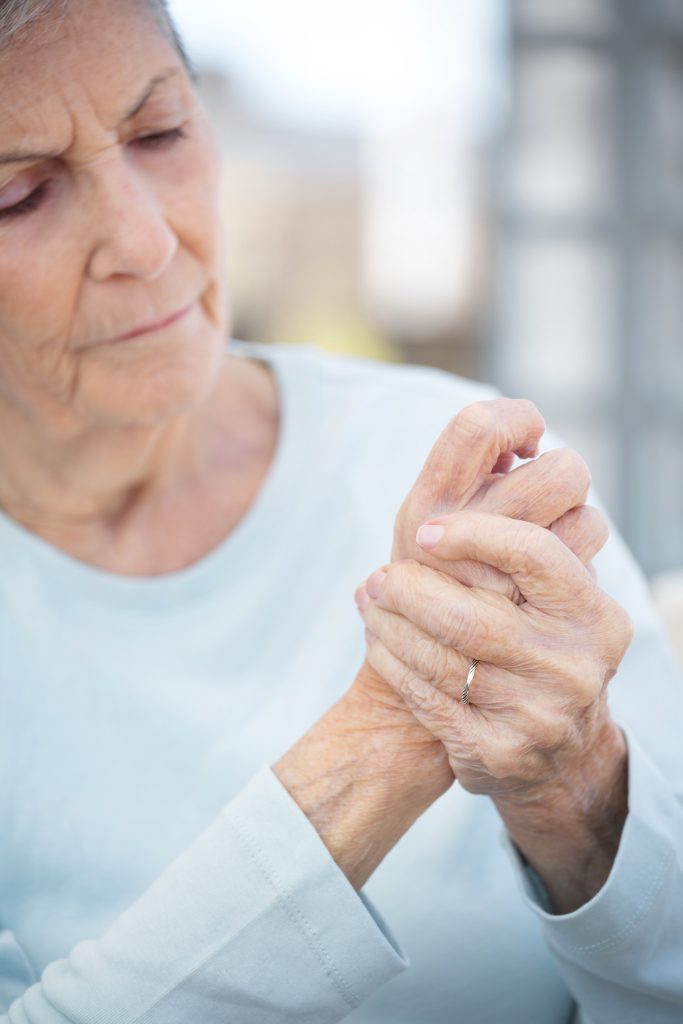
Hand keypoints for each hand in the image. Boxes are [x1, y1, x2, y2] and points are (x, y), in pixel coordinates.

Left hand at [354, 398, 603, 745]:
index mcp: (589, 609)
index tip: (425, 531)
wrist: (550, 751)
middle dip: (411, 590)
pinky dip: (392, 664)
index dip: (477, 535)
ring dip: (391, 625)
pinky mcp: (500, 754)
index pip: (537, 554)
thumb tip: (496, 429)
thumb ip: (524, 523)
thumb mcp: (541, 590)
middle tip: (377, 576)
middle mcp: (576, 663)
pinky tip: (377, 642)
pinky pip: (428, 701)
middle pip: (475, 615)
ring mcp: (541, 714)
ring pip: (443, 659)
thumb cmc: (532, 640)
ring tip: (368, 600)